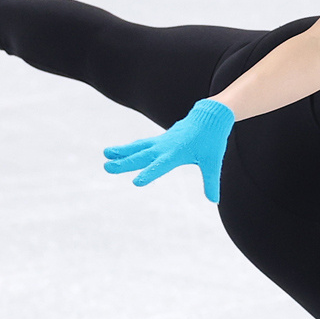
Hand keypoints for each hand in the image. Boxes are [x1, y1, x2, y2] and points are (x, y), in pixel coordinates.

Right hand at [102, 99, 236, 203]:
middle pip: (141, 156)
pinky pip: (142, 144)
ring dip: (122, 151)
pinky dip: (129, 148)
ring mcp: (161, 142)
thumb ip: (211, 182)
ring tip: (105, 154)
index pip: (160, 166)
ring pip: (138, 147)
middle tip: (107, 167)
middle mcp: (165, 147)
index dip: (149, 173)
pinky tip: (117, 151)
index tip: (136, 182)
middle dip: (124, 163)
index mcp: (177, 153)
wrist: (209, 117)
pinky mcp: (160, 140)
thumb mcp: (212, 162)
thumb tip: (214, 201)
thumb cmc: (211, 140)